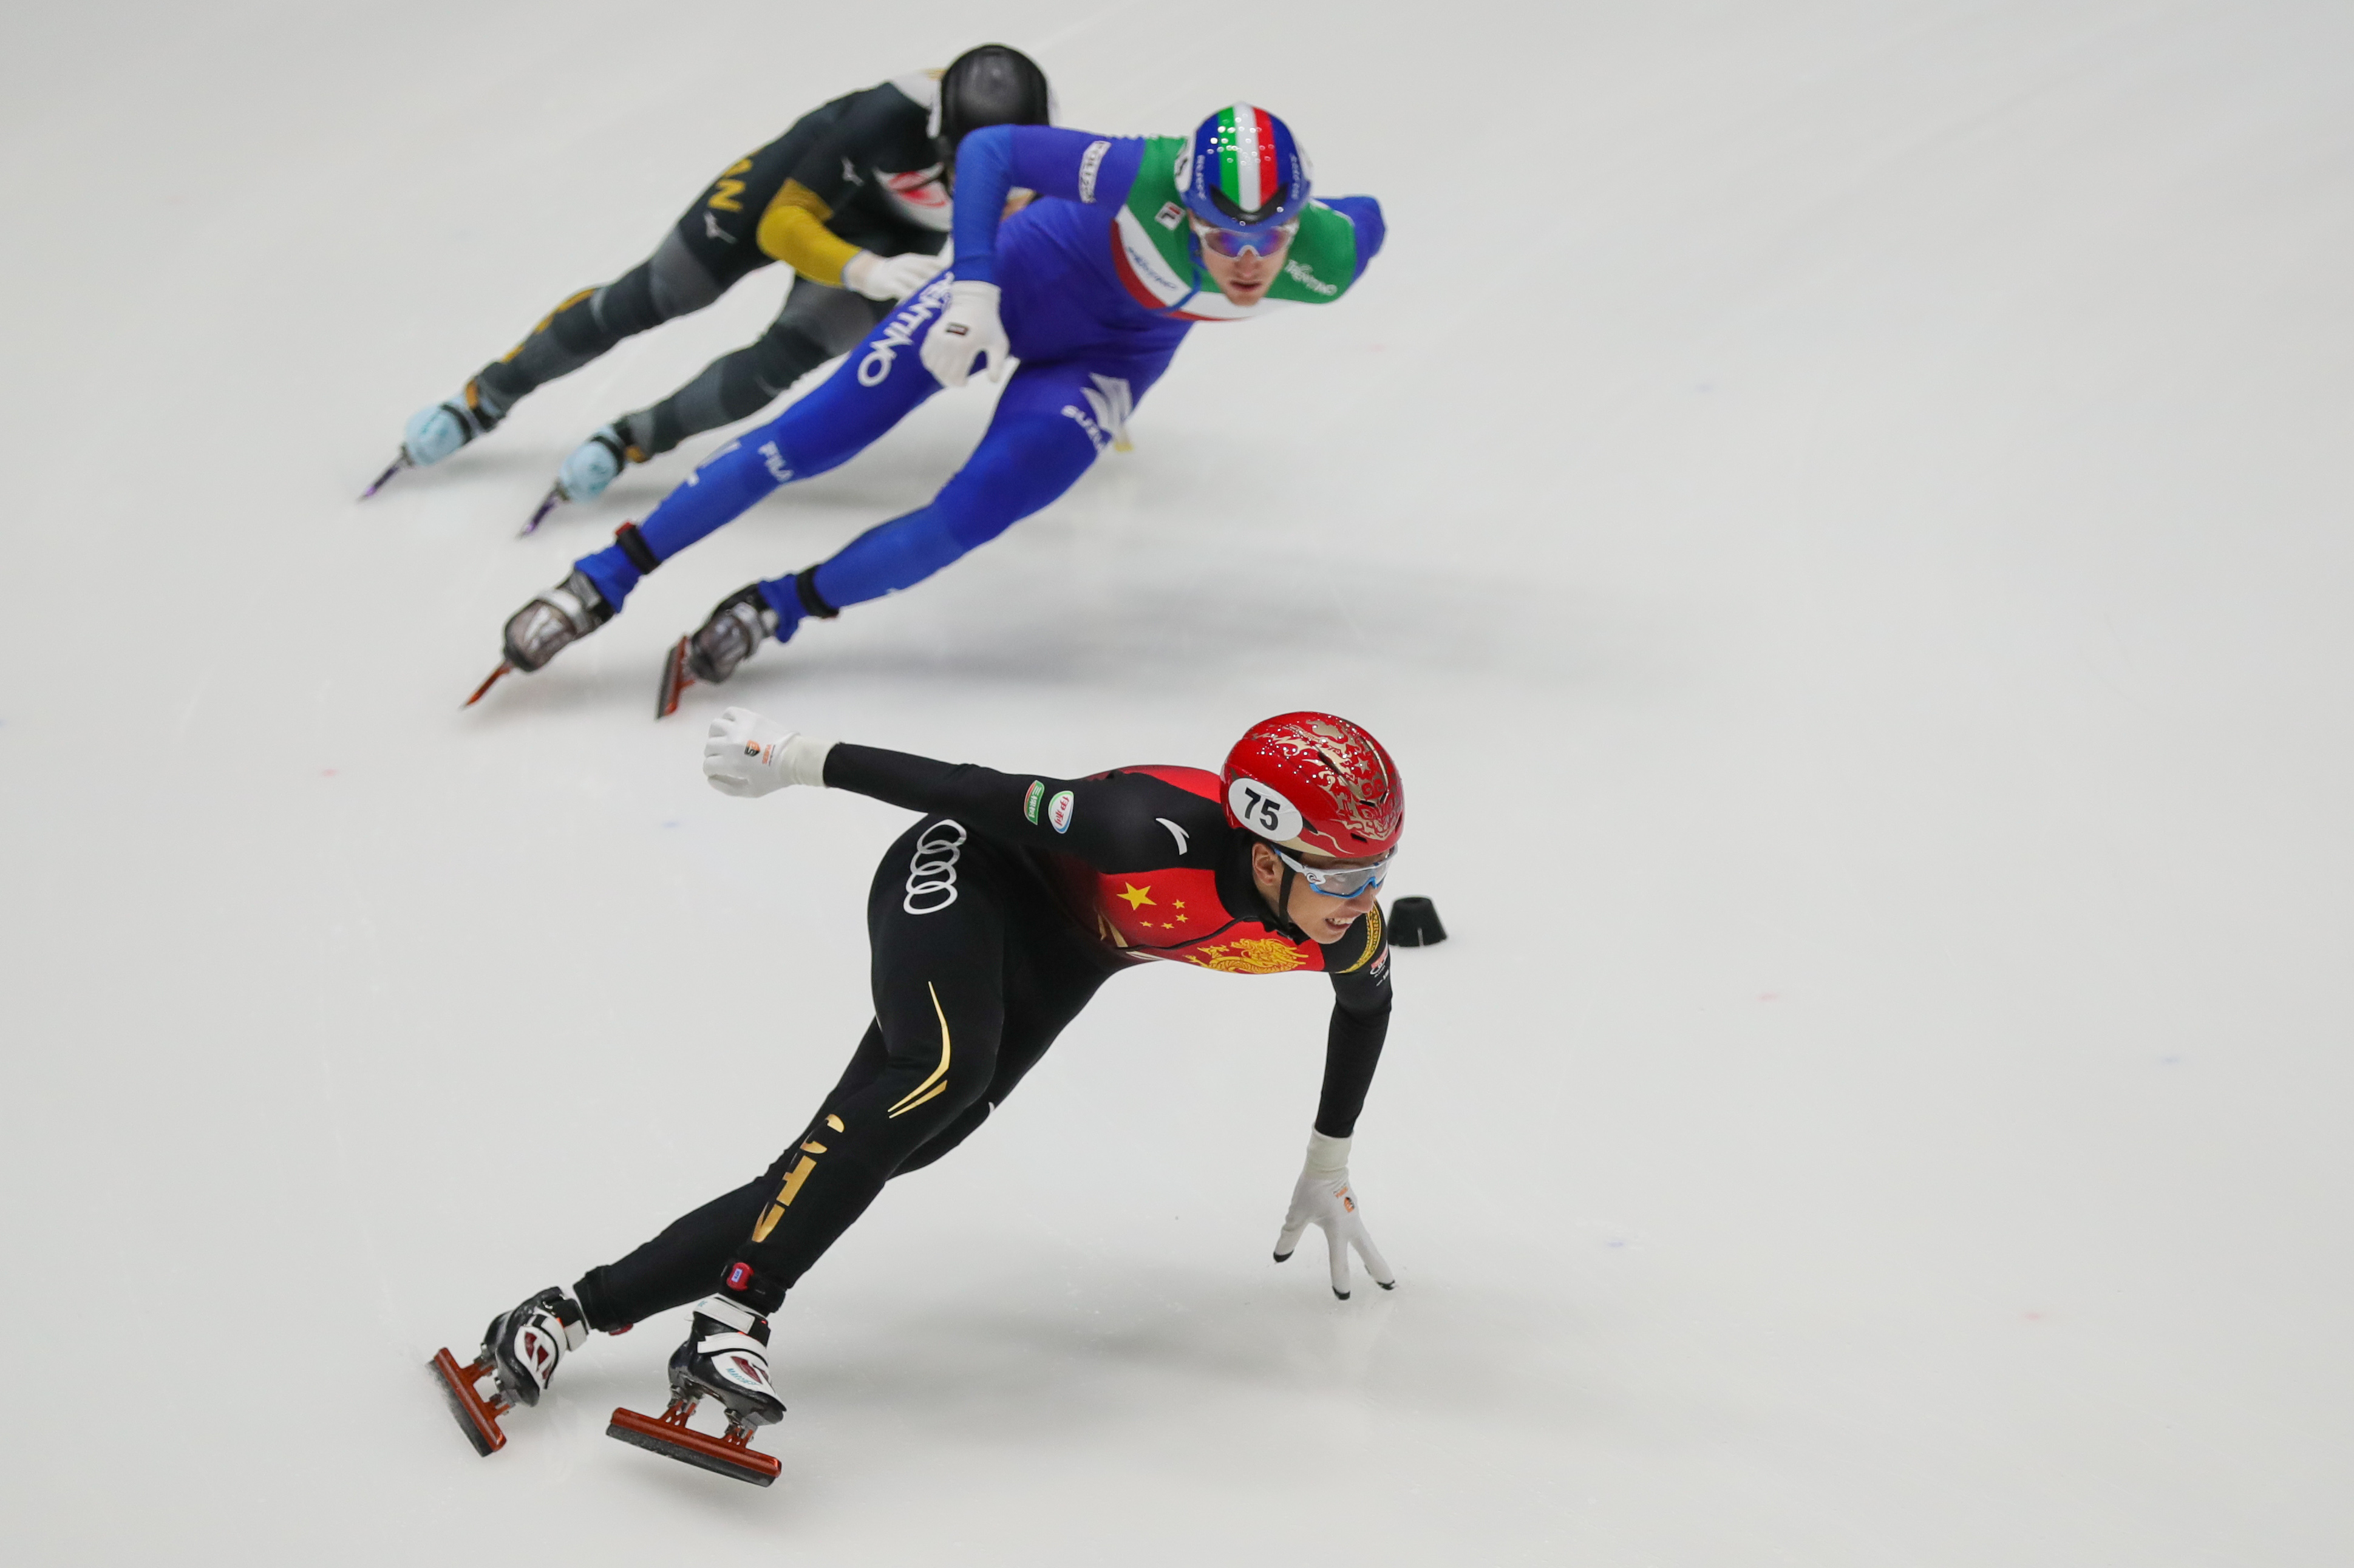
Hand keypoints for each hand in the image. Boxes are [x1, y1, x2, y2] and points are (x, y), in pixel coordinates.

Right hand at [701, 706, 830, 797]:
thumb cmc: (774, 777)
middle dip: (714, 755)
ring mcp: (739, 727)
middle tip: (726, 758)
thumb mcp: (751, 791)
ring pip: (714, 727)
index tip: (720, 771)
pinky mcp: (748, 716)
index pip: (708, 765)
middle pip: (709, 747)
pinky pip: (729, 712)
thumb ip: (727, 788)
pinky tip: (734, 728)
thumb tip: (710, 779)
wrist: (794, 757)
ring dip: (716, 736)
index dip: (712, 770)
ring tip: (726, 740)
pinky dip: (727, 720)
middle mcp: (730, 743)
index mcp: (730, 763)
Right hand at [841, 249, 948, 301]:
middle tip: (954, 298)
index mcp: (916, 260)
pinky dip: (911, 299)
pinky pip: (902, 292)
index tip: (962, 283)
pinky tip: (919, 308)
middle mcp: (908, 264)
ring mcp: (898, 273)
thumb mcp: (910, 268)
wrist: (868, 272)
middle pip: (928, 273)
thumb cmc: (896, 275)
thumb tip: (948, 280)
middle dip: (941, 285)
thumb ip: (926, 272)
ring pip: (917, 283)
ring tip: (940, 306)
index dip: (948, 273)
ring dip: (928, 295)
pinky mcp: (888, 283)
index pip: (936, 264)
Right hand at [920, 279, 1009, 388]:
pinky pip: (925, 355)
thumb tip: (993, 382)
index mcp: (964, 348)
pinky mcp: (932, 333)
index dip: (959, 384)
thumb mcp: (999, 345)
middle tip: (957, 380)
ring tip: (949, 372)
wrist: (973, 301)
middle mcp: (948, 344)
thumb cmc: (989, 324)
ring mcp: (938, 338)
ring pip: (932, 366)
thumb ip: (997, 365)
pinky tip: (941, 362)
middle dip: (949, 381)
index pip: (955, 376)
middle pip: (942, 373)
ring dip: (939, 373)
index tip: (965, 382)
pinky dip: (931, 363)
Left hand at [1273, 1132, 1394, 1299]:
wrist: (1327, 1162)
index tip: (1343, 1297)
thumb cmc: (1312, 1188)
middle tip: (1389, 1287)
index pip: (1339, 1261)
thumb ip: (1289, 1237)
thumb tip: (1279, 1257)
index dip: (1340, 1280)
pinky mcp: (1352, 1209)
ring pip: (1366, 1242)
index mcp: (1337, 1229)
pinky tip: (1359, 1248)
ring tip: (1378, 1275)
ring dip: (1373, 1258)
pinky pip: (1358, 1231)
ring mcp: (1354, 1216)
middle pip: (1369, 1252)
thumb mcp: (1296, 1214)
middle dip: (1378, 1270)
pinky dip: (1363, 1245)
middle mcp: (1351, 1225)